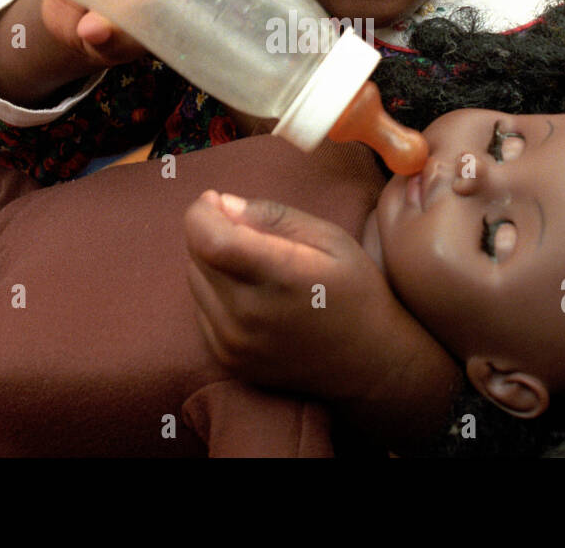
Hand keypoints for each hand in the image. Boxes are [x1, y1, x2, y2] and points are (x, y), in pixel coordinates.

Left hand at [184, 190, 459, 442]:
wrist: (370, 363)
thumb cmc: (356, 291)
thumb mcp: (330, 238)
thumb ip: (274, 216)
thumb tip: (222, 204)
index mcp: (280, 277)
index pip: (208, 239)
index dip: (203, 212)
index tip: (216, 201)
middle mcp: (249, 316)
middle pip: (196, 256)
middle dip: (211, 232)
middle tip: (245, 232)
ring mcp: (234, 344)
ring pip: (194, 282)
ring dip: (211, 264)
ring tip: (253, 266)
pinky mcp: (228, 360)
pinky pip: (201, 311)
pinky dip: (215, 294)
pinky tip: (251, 295)